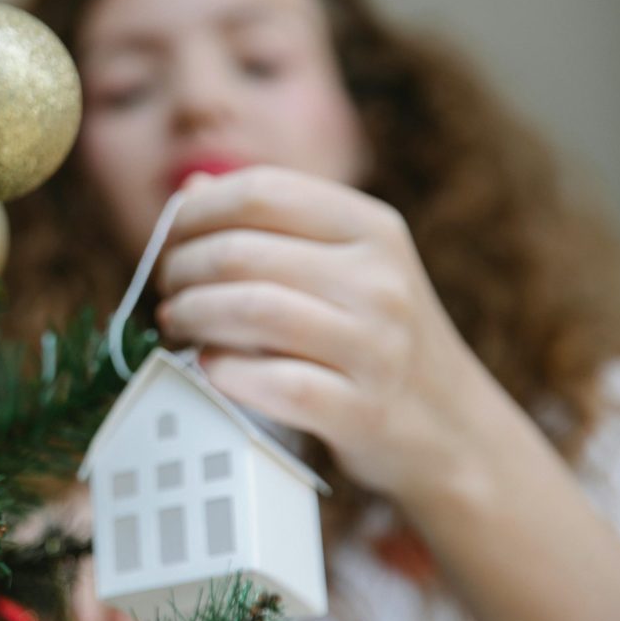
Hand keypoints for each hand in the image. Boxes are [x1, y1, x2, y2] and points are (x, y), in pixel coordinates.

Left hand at [153, 166, 522, 503]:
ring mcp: (375, 347)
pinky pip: (271, 382)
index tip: (169, 240)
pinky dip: (223, 373)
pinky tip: (208, 369)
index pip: (260, 191)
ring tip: (175, 324)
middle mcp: (379, 279)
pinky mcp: (362, 411)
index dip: (194, 213)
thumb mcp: (346, 266)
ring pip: (249, 311)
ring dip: (189, 317)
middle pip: (239, 252)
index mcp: (371, 227)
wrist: (452, 430)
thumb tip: (193, 190)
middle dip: (179, 271)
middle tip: (167, 291)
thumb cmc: (373, 339)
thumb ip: (273, 225)